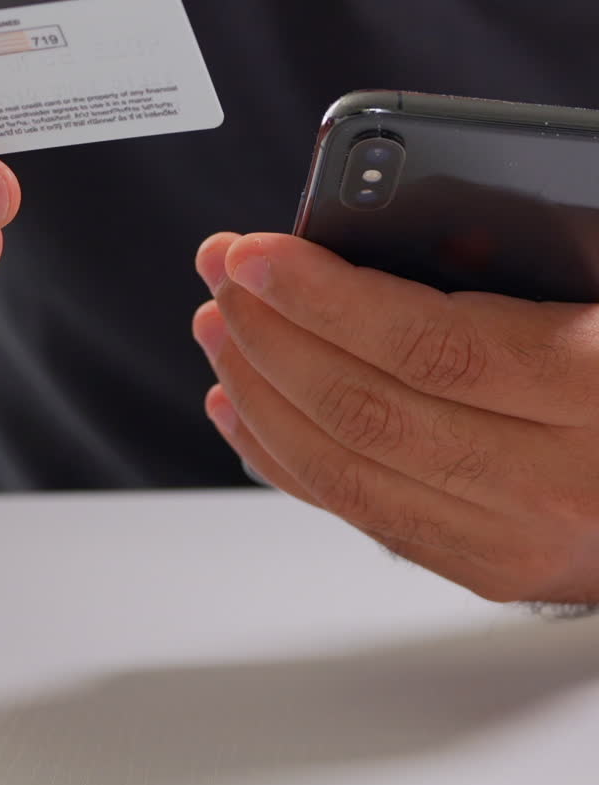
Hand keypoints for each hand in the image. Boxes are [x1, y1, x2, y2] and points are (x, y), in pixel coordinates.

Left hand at [194, 231, 598, 608]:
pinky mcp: (487, 566)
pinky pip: (363, 514)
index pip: (431, 346)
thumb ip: (537, 254)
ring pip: (352, 470)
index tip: (257, 252)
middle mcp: (555, 481)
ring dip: (264, 392)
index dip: (327, 298)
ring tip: (222, 328)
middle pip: (371, 409)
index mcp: (598, 389)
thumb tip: (411, 218)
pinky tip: (247, 410)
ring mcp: (515, 539)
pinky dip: (288, 460)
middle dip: (273, 335)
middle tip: (223, 273)